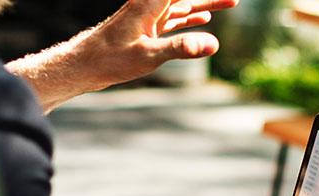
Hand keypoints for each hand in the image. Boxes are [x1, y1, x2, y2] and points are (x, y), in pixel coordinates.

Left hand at [6, 0, 237, 110]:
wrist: (83, 66)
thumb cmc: (110, 59)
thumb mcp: (149, 55)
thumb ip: (181, 48)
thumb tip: (213, 44)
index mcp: (150, 4)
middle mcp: (151, 5)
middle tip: (235, 0)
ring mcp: (150, 17)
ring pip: (184, 6)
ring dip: (206, 5)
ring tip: (230, 3)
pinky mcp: (148, 29)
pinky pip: (175, 19)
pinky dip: (191, 18)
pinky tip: (203, 20)